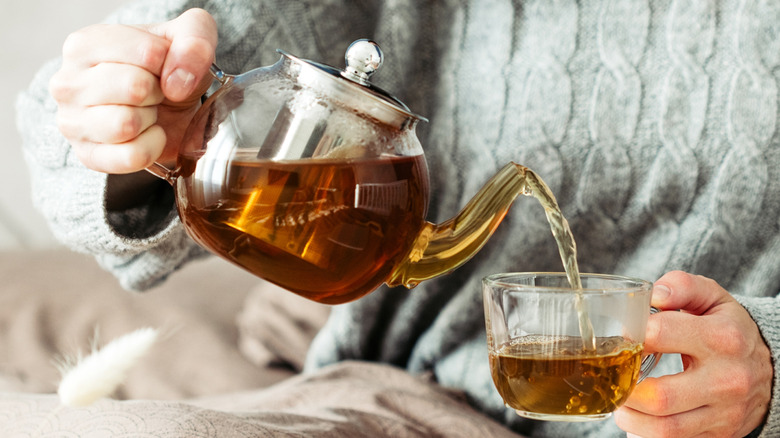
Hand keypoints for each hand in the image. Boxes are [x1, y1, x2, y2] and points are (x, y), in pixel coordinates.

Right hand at [49, 8, 216, 173]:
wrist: (171, 109)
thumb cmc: (170, 68)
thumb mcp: (190, 38)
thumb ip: (194, 40)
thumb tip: (177, 81)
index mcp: (84, 44)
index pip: (147, 53)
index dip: (170, 62)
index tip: (162, 66)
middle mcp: (67, 83)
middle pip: (134, 88)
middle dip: (158, 92)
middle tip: (154, 92)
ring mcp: (72, 123)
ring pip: (126, 124)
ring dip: (151, 119)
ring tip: (147, 111)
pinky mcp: (88, 156)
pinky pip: (132, 156)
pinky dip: (152, 147)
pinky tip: (148, 134)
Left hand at [614, 271, 771, 436]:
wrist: (767, 370)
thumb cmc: (727, 329)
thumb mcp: (711, 298)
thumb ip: (682, 286)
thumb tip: (654, 294)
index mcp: (722, 337)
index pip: (661, 334)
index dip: (631, 335)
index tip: (622, 337)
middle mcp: (727, 378)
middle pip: (660, 395)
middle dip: (625, 388)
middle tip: (614, 376)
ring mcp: (724, 412)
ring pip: (664, 427)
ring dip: (629, 416)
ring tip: (620, 399)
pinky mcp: (719, 434)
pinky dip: (646, 431)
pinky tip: (636, 416)